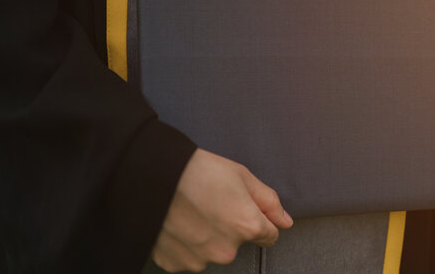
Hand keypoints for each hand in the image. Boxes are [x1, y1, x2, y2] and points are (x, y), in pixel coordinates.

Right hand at [151, 148, 292, 272]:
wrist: (150, 174)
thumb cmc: (196, 170)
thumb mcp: (241, 175)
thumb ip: (268, 202)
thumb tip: (285, 221)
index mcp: (247, 226)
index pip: (269, 235)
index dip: (257, 218)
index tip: (241, 206)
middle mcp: (226, 250)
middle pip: (238, 243)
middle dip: (230, 226)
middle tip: (211, 201)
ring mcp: (199, 260)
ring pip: (212, 250)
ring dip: (206, 236)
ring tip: (191, 209)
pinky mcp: (175, 264)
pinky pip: (188, 256)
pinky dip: (185, 243)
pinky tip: (177, 221)